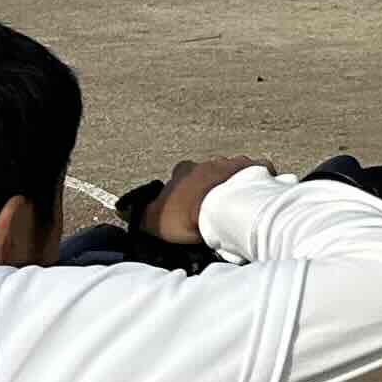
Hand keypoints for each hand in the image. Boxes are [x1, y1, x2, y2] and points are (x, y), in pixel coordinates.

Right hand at [143, 157, 265, 247]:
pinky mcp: (259, 168)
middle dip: (210, 185)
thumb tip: (121, 209)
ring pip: (233, 170)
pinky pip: (260, 171)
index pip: (179, 175)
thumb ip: (138, 214)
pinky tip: (260, 195)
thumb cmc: (187, 214)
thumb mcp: (154, 220)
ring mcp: (235, 162)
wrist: (226, 209)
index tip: (185, 204)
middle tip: (213, 207)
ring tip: (236, 204)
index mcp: (184, 171)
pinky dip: (259, 181)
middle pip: (208, 171)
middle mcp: (209, 162)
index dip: (181, 189)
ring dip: (233, 184)